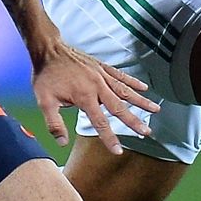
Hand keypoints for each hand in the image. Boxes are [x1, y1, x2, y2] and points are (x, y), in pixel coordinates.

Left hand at [31, 42, 159, 154]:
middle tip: (147, 132)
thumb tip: (62, 142)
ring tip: (156, 109)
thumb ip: (54, 123)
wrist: (48, 49)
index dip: (110, 138)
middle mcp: (97, 86)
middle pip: (120, 107)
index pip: (100, 122)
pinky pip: (121, 75)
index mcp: (84, 97)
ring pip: (125, 90)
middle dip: (134, 121)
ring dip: (141, 101)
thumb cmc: (45, 76)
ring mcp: (101, 75)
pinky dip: (133, 82)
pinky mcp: (102, 67)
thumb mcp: (44, 101)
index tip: (118, 151)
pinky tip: (144, 87)